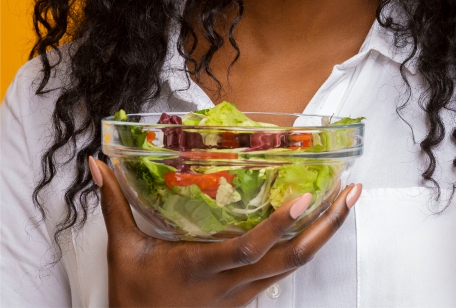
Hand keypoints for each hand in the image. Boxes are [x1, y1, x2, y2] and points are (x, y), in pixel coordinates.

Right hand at [89, 157, 360, 306]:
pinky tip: (321, 226)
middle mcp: (232, 282)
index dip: (278, 225)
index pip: (248, 248)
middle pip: (290, 258)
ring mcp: (245, 292)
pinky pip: (286, 271)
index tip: (305, 198)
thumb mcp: (121, 249)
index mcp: (202, 267)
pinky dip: (307, 247)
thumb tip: (98, 166)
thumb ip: (115, 205)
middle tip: (352, 194)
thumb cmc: (134, 295)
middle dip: (326, 226)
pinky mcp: (249, 296)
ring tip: (347, 202)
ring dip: (325, 234)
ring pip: (295, 266)